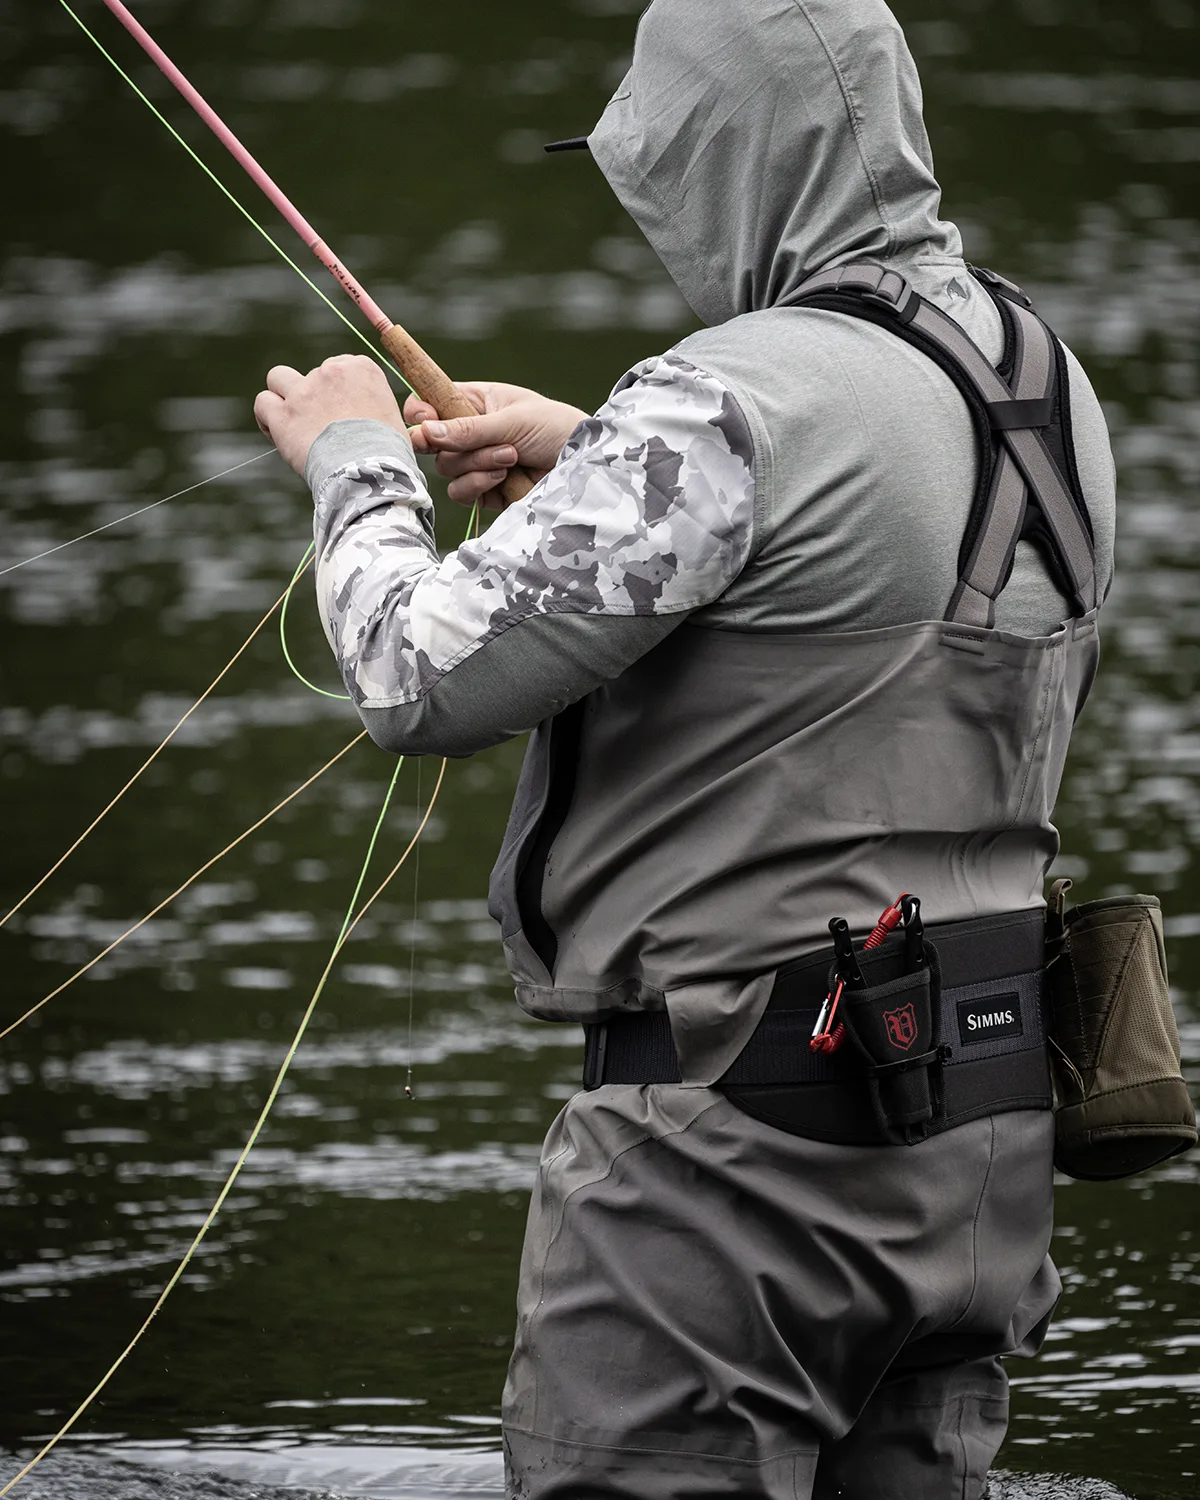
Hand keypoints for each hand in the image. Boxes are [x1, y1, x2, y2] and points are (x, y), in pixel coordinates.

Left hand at [254, 354, 408, 476]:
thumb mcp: (393, 420)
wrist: (370, 472)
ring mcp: (304, 392)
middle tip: (323, 428)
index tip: (343, 414)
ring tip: (293, 422)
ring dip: (283, 396)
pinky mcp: (283, 415)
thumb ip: (375, 408)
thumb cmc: (389, 454)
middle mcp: (330, 372)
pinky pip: (263, 403)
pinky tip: (278, 433)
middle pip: (312, 375)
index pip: (339, 367)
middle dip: (314, 398)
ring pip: (279, 378)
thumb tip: (366, 417)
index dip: (338, 392)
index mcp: (361, 368)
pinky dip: (267, 417)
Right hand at [403, 382, 586, 507]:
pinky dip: (480, 485)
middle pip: (433, 444)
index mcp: (473, 403)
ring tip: (511, 457)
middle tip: (493, 443)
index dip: (420, 414)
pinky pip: (462, 493)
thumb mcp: (511, 421)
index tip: (425, 420)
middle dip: (461, 446)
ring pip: (447, 471)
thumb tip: (425, 431)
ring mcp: (476, 464)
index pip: (429, 405)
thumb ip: (468, 429)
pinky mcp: (485, 492)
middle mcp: (469, 434)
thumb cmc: (554, 428)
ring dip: (477, 465)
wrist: (583, 467)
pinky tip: (505, 478)